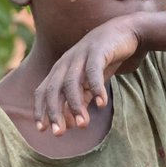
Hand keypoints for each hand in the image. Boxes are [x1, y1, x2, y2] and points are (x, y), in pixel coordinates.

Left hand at [34, 16, 144, 135]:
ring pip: (72, 83)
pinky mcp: (98, 50)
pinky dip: (96, 88)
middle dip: (54, 112)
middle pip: (53, 89)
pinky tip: (102, 104)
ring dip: (76, 105)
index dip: (41, 110)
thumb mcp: (88, 84)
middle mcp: (66, 62)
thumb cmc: (103, 61)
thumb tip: (70, 125)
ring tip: (83, 124)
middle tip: (59, 133)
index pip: (43, 91)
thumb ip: (79, 102)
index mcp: (60, 70)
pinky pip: (94, 71)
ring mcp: (80, 55)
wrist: (124, 33)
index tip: (42, 129)